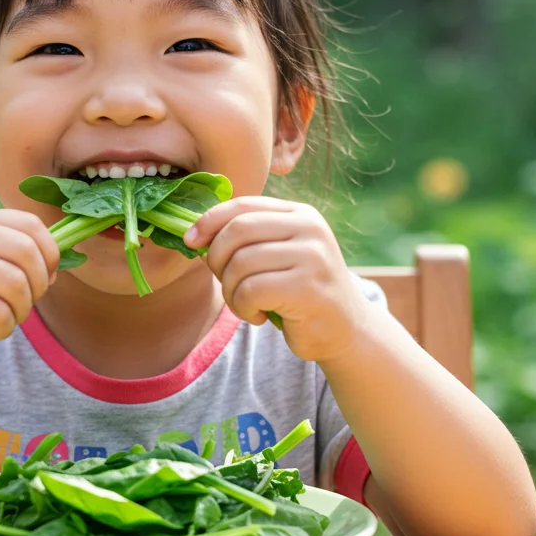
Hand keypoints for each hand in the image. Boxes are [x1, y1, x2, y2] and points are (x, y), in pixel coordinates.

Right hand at [0, 209, 58, 368]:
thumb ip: (15, 254)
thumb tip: (62, 258)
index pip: (29, 224)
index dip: (50, 252)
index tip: (48, 276)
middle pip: (26, 252)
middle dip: (38, 284)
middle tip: (27, 302)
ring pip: (15, 285)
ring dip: (21, 311)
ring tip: (7, 318)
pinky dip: (4, 328)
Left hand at [185, 197, 369, 363]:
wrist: (345, 330)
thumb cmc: (298, 292)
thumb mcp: (276, 255)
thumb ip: (246, 239)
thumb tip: (194, 235)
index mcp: (299, 214)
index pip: (243, 206)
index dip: (209, 221)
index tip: (190, 241)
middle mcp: (309, 228)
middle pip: (237, 231)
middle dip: (217, 260)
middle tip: (226, 283)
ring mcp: (312, 256)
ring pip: (240, 264)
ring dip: (231, 291)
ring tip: (245, 305)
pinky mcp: (307, 288)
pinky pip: (250, 291)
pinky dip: (243, 308)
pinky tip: (258, 316)